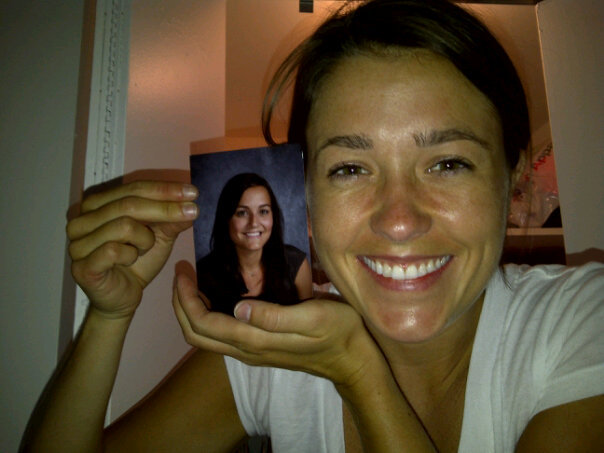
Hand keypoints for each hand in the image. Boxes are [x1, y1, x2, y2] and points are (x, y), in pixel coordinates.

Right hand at [67, 181, 198, 318]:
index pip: (134, 188)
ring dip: (145, 238)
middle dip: (165, 208)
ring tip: (145, 248)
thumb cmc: (137, 263)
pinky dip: (131, 255)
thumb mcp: (159, 236)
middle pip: (129, 204)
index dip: (164, 189)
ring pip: (123, 225)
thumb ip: (171, 219)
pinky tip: (130, 260)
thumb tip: (190, 202)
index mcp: (97, 205)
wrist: (123, 298)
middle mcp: (82, 220)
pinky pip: (114, 250)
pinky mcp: (82, 266)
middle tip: (192, 212)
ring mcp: (78, 243)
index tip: (193, 192)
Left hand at [172, 274, 385, 387]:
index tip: (184, 268)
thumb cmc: (339, 332)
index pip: (203, 324)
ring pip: (206, 337)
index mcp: (255, 341)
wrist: (354, 359)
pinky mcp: (259, 348)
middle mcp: (247, 350)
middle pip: (196, 334)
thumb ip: (275, 316)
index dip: (185, 297)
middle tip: (182, 272)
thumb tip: (238, 307)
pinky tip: (216, 294)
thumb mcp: (313, 317)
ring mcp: (252, 352)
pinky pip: (221, 334)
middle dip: (180, 304)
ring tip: (192, 279)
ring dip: (192, 309)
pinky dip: (208, 314)